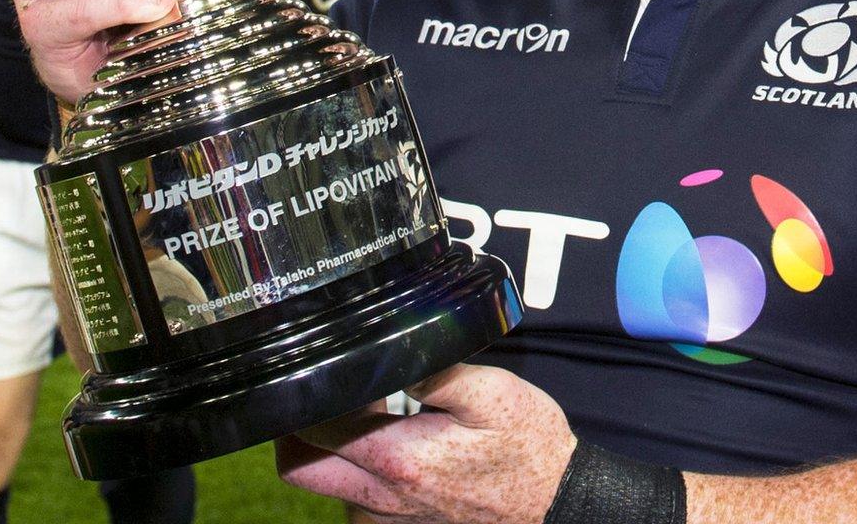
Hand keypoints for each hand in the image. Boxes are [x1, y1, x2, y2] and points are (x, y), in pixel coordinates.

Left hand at [279, 364, 576, 523]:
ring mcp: (388, 520)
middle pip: (299, 468)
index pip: (314, 427)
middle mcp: (381, 498)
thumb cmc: (528, 448)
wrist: (557, 503)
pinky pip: (359, 502)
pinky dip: (365, 473)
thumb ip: (434, 370)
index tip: (344, 370)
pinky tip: (402, 448)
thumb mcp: (492, 393)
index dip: (317, 392)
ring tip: (380, 417)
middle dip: (300, 429)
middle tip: (331, 397)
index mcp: (396, 458)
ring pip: (329, 485)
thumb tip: (390, 350)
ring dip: (338, 450)